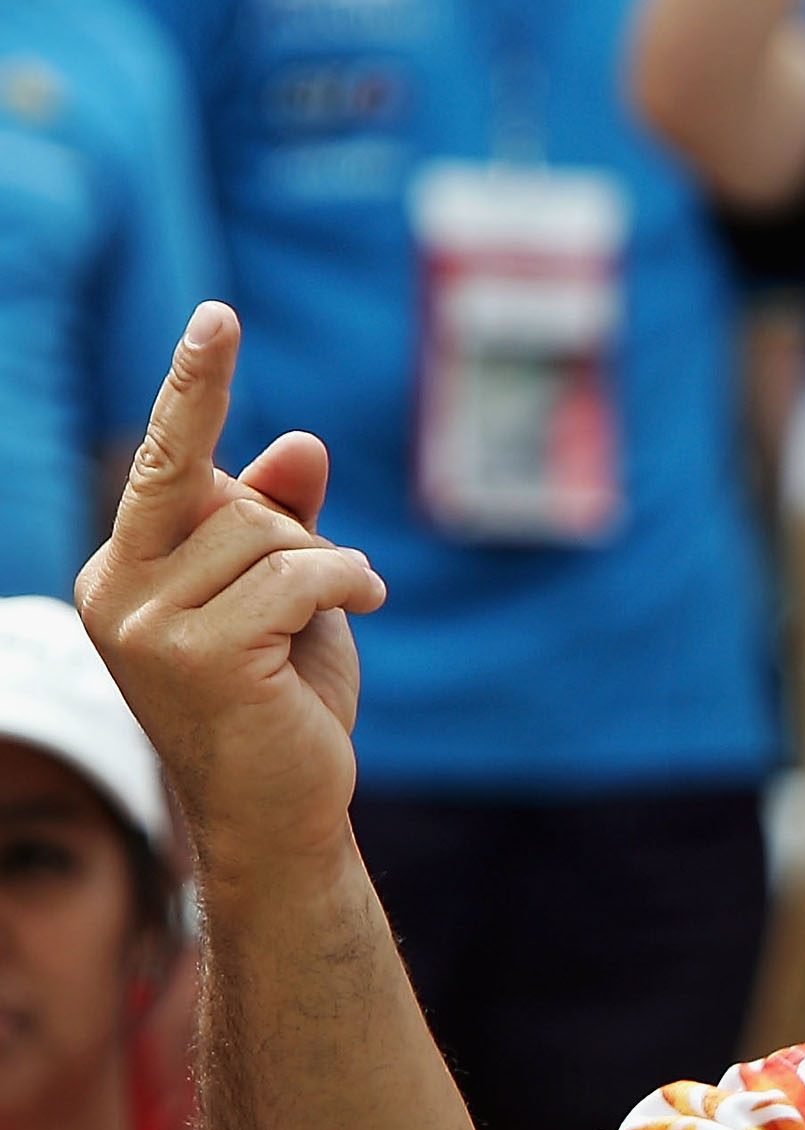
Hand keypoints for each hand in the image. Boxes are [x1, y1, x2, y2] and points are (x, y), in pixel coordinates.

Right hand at [75, 303, 386, 889]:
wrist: (281, 812)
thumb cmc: (283, 705)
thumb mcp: (286, 600)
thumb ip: (282, 522)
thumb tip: (300, 442)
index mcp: (123, 566)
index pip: (164, 458)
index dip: (195, 387)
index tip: (219, 317)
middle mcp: (114, 587)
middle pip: (226, 496)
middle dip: (294, 535)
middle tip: (324, 594)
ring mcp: (147, 623)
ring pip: (267, 535)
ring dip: (328, 568)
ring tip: (342, 609)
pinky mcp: (199, 654)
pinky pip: (296, 576)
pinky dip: (346, 584)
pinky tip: (364, 608)